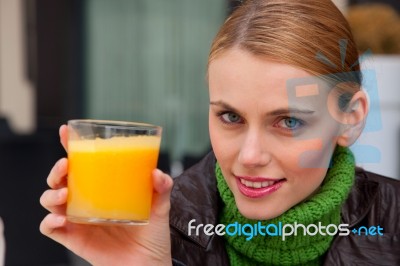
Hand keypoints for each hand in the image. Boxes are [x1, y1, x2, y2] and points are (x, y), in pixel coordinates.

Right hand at [40, 125, 172, 265]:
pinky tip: (61, 218)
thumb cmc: (152, 234)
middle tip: (66, 166)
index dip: (70, 146)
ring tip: (65, 193)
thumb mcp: (160, 206)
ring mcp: (78, 219)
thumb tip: (156, 173)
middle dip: (57, 169)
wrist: (148, 263)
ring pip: (50, 200)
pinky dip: (49, 221)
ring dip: (51, 193)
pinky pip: (51, 228)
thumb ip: (162, 188)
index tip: (66, 132)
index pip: (82, 164)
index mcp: (103, 188)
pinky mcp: (74, 238)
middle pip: (60, 179)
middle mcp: (87, 201)